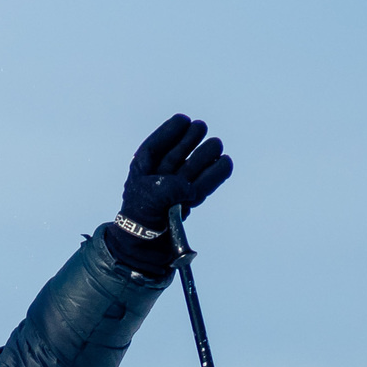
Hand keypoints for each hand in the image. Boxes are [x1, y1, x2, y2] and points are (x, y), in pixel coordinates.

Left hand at [116, 114, 232, 235]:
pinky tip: (224, 163)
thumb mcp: (148, 198)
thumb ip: (167, 188)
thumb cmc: (142, 218)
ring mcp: (174, 189)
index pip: (154, 146)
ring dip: (204, 156)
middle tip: (201, 129)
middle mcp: (158, 177)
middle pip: (177, 154)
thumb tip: (187, 187)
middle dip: (190, 140)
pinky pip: (202, 185)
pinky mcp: (187, 201)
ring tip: (216, 146)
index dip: (169, 132)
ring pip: (192, 167)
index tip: (184, 120)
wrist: (145, 245)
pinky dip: (214, 176)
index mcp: (142, 170)